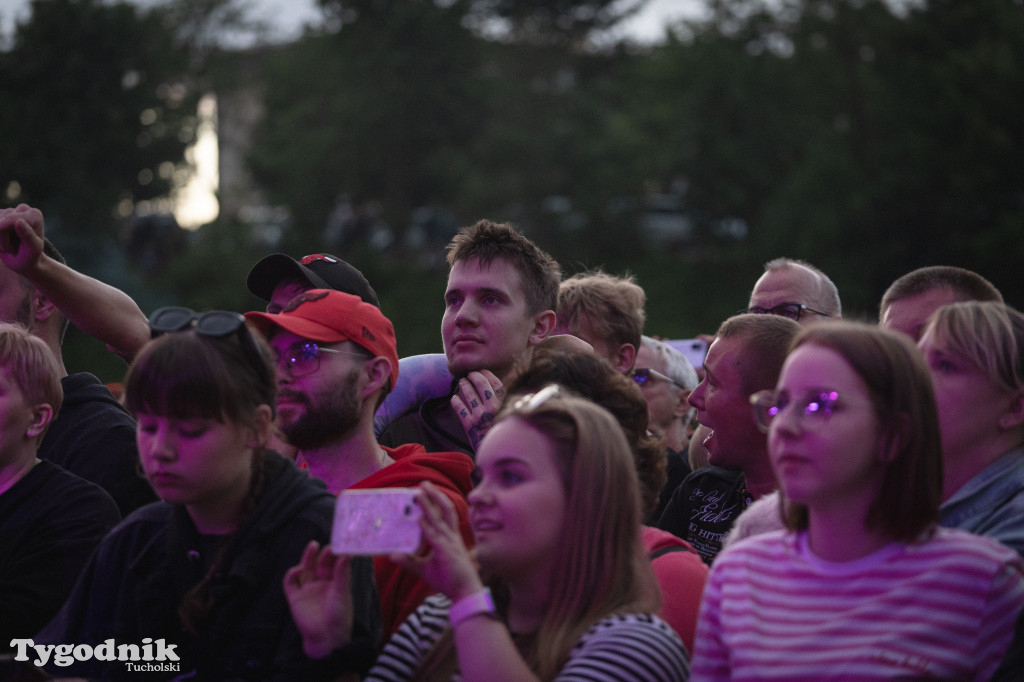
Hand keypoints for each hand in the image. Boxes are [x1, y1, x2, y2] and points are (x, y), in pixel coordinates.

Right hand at [0, 204, 45, 274]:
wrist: (23, 261)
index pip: (10, 220)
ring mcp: (9, 211)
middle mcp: (23, 209)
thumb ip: (28, 235)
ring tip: (10, 245)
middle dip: (2, 239)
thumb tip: (19, 221)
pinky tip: (2, 241)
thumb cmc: (30, 257)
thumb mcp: (32, 249)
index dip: (4, 236)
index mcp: (34, 215)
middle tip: (14, 248)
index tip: (9, 249)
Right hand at [283, 541, 352, 658]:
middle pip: (319, 564)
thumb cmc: (339, 616)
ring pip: (305, 569)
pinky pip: (290, 583)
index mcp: (335, 583)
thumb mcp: (342, 592)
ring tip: (313, 545)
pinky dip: (292, 573)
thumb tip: (346, 553)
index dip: (334, 554)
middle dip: (322, 554)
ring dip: (307, 557)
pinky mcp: (295, 598)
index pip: (333, 563)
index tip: (338, 544)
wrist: (326, 638)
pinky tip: (299, 569)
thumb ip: (343, 573)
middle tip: (326, 545)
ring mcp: (307, 590)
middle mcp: (321, 584)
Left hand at [393, 482, 482, 601]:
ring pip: (439, 518)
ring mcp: (450, 543)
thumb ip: (410, 561)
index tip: (425, 492)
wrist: (464, 593)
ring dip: (429, 504)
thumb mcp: (425, 569)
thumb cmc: (449, 579)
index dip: (436, 502)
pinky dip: (426, 526)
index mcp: (450, 537)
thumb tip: (392, 555)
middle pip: (445, 509)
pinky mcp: (446, 552)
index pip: (443, 515)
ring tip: (419, 493)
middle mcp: (451, 536)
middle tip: (424, 483)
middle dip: (435, 495)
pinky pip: (435, 536)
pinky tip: (417, 519)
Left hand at [451, 370, 503, 450]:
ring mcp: (479, 417)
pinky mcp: (469, 426)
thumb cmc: (499, 431)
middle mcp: (492, 410)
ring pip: (469, 395)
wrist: (494, 451)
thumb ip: (501, 402)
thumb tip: (492, 386)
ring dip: (464, 386)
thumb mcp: (505, 416)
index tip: (482, 371)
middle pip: (482, 385)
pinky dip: (456, 402)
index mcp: (502, 406)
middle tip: (469, 374)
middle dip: (474, 376)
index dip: (488, 375)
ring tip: (461, 382)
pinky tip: (454, 398)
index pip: (496, 384)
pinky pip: (460, 410)